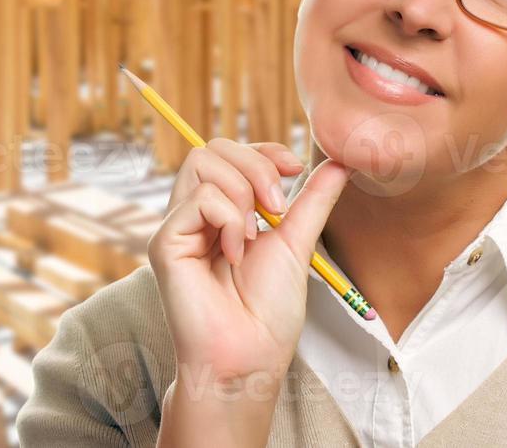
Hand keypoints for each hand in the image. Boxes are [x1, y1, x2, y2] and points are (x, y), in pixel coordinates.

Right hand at [150, 140, 350, 389]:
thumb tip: (341, 163)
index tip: (295, 168)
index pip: (230, 153)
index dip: (263, 150)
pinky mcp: (165, 242)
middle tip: (277, 208)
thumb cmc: (268, 313)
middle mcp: (195, 214)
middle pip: (213, 147)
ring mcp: (178, 226)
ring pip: (202, 162)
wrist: (250, 357)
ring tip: (254, 236)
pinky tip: (234, 255)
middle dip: (256, 165)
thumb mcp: (297, 243)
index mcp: (221, 212)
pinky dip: (228, 220)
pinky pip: (200, 198)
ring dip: (243, 192)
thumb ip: (313, 200)